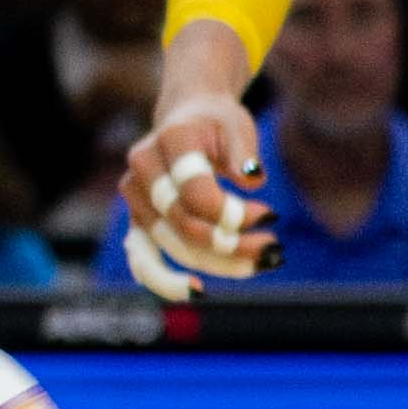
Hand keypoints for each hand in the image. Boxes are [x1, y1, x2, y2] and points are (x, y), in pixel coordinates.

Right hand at [116, 86, 267, 301]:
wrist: (185, 117)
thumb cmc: (217, 123)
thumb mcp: (237, 125)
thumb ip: (243, 151)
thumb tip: (251, 180)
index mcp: (169, 140)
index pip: (195, 193)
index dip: (232, 214)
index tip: (270, 215)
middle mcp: (142, 169)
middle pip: (183, 224)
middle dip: (231, 245)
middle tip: (273, 249)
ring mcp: (134, 197)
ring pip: (170, 245)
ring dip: (216, 265)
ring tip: (257, 266)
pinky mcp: (138, 219)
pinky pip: (142, 258)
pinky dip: (164, 280)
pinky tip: (195, 291)